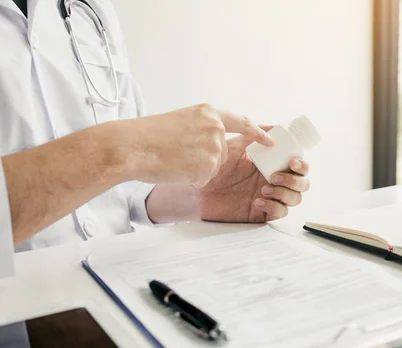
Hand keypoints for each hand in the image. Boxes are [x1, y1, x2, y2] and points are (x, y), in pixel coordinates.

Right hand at [118, 104, 273, 187]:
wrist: (131, 147)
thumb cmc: (148, 135)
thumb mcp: (181, 121)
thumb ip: (203, 128)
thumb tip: (215, 142)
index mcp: (208, 113)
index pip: (241, 122)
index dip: (257, 132)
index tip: (269, 140)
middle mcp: (215, 128)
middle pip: (222, 152)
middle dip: (204, 158)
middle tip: (178, 153)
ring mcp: (213, 147)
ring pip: (213, 167)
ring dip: (195, 168)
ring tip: (174, 158)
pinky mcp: (207, 166)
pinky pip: (203, 179)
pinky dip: (190, 178)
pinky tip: (175, 168)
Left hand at [196, 127, 309, 221]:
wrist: (197, 187)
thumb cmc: (214, 165)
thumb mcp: (234, 144)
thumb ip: (252, 132)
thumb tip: (276, 127)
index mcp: (272, 164)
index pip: (299, 165)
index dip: (302, 164)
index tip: (292, 162)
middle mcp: (274, 181)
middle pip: (302, 184)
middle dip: (294, 181)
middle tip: (273, 177)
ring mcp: (270, 198)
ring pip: (295, 199)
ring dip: (284, 194)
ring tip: (263, 190)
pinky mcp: (262, 213)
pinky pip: (280, 214)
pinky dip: (273, 207)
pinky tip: (257, 201)